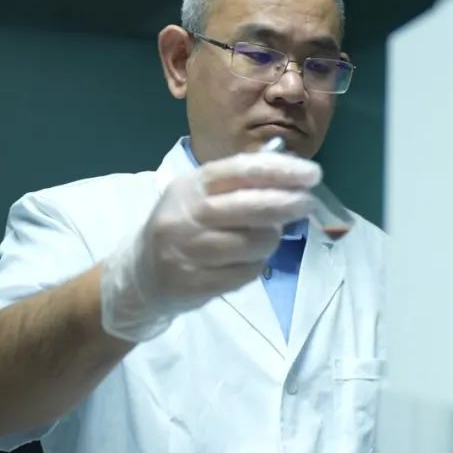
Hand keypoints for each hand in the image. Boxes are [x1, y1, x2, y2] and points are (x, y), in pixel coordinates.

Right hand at [100, 151, 319, 341]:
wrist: (141, 274)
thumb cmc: (183, 225)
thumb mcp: (200, 193)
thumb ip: (240, 182)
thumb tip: (292, 170)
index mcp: (192, 185)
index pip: (241, 170)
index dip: (280, 170)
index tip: (311, 174)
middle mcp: (186, 215)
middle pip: (250, 207)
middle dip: (287, 204)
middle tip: (308, 203)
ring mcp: (188, 251)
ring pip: (254, 243)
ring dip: (270, 240)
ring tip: (265, 237)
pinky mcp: (195, 283)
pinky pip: (246, 273)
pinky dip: (255, 265)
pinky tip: (246, 260)